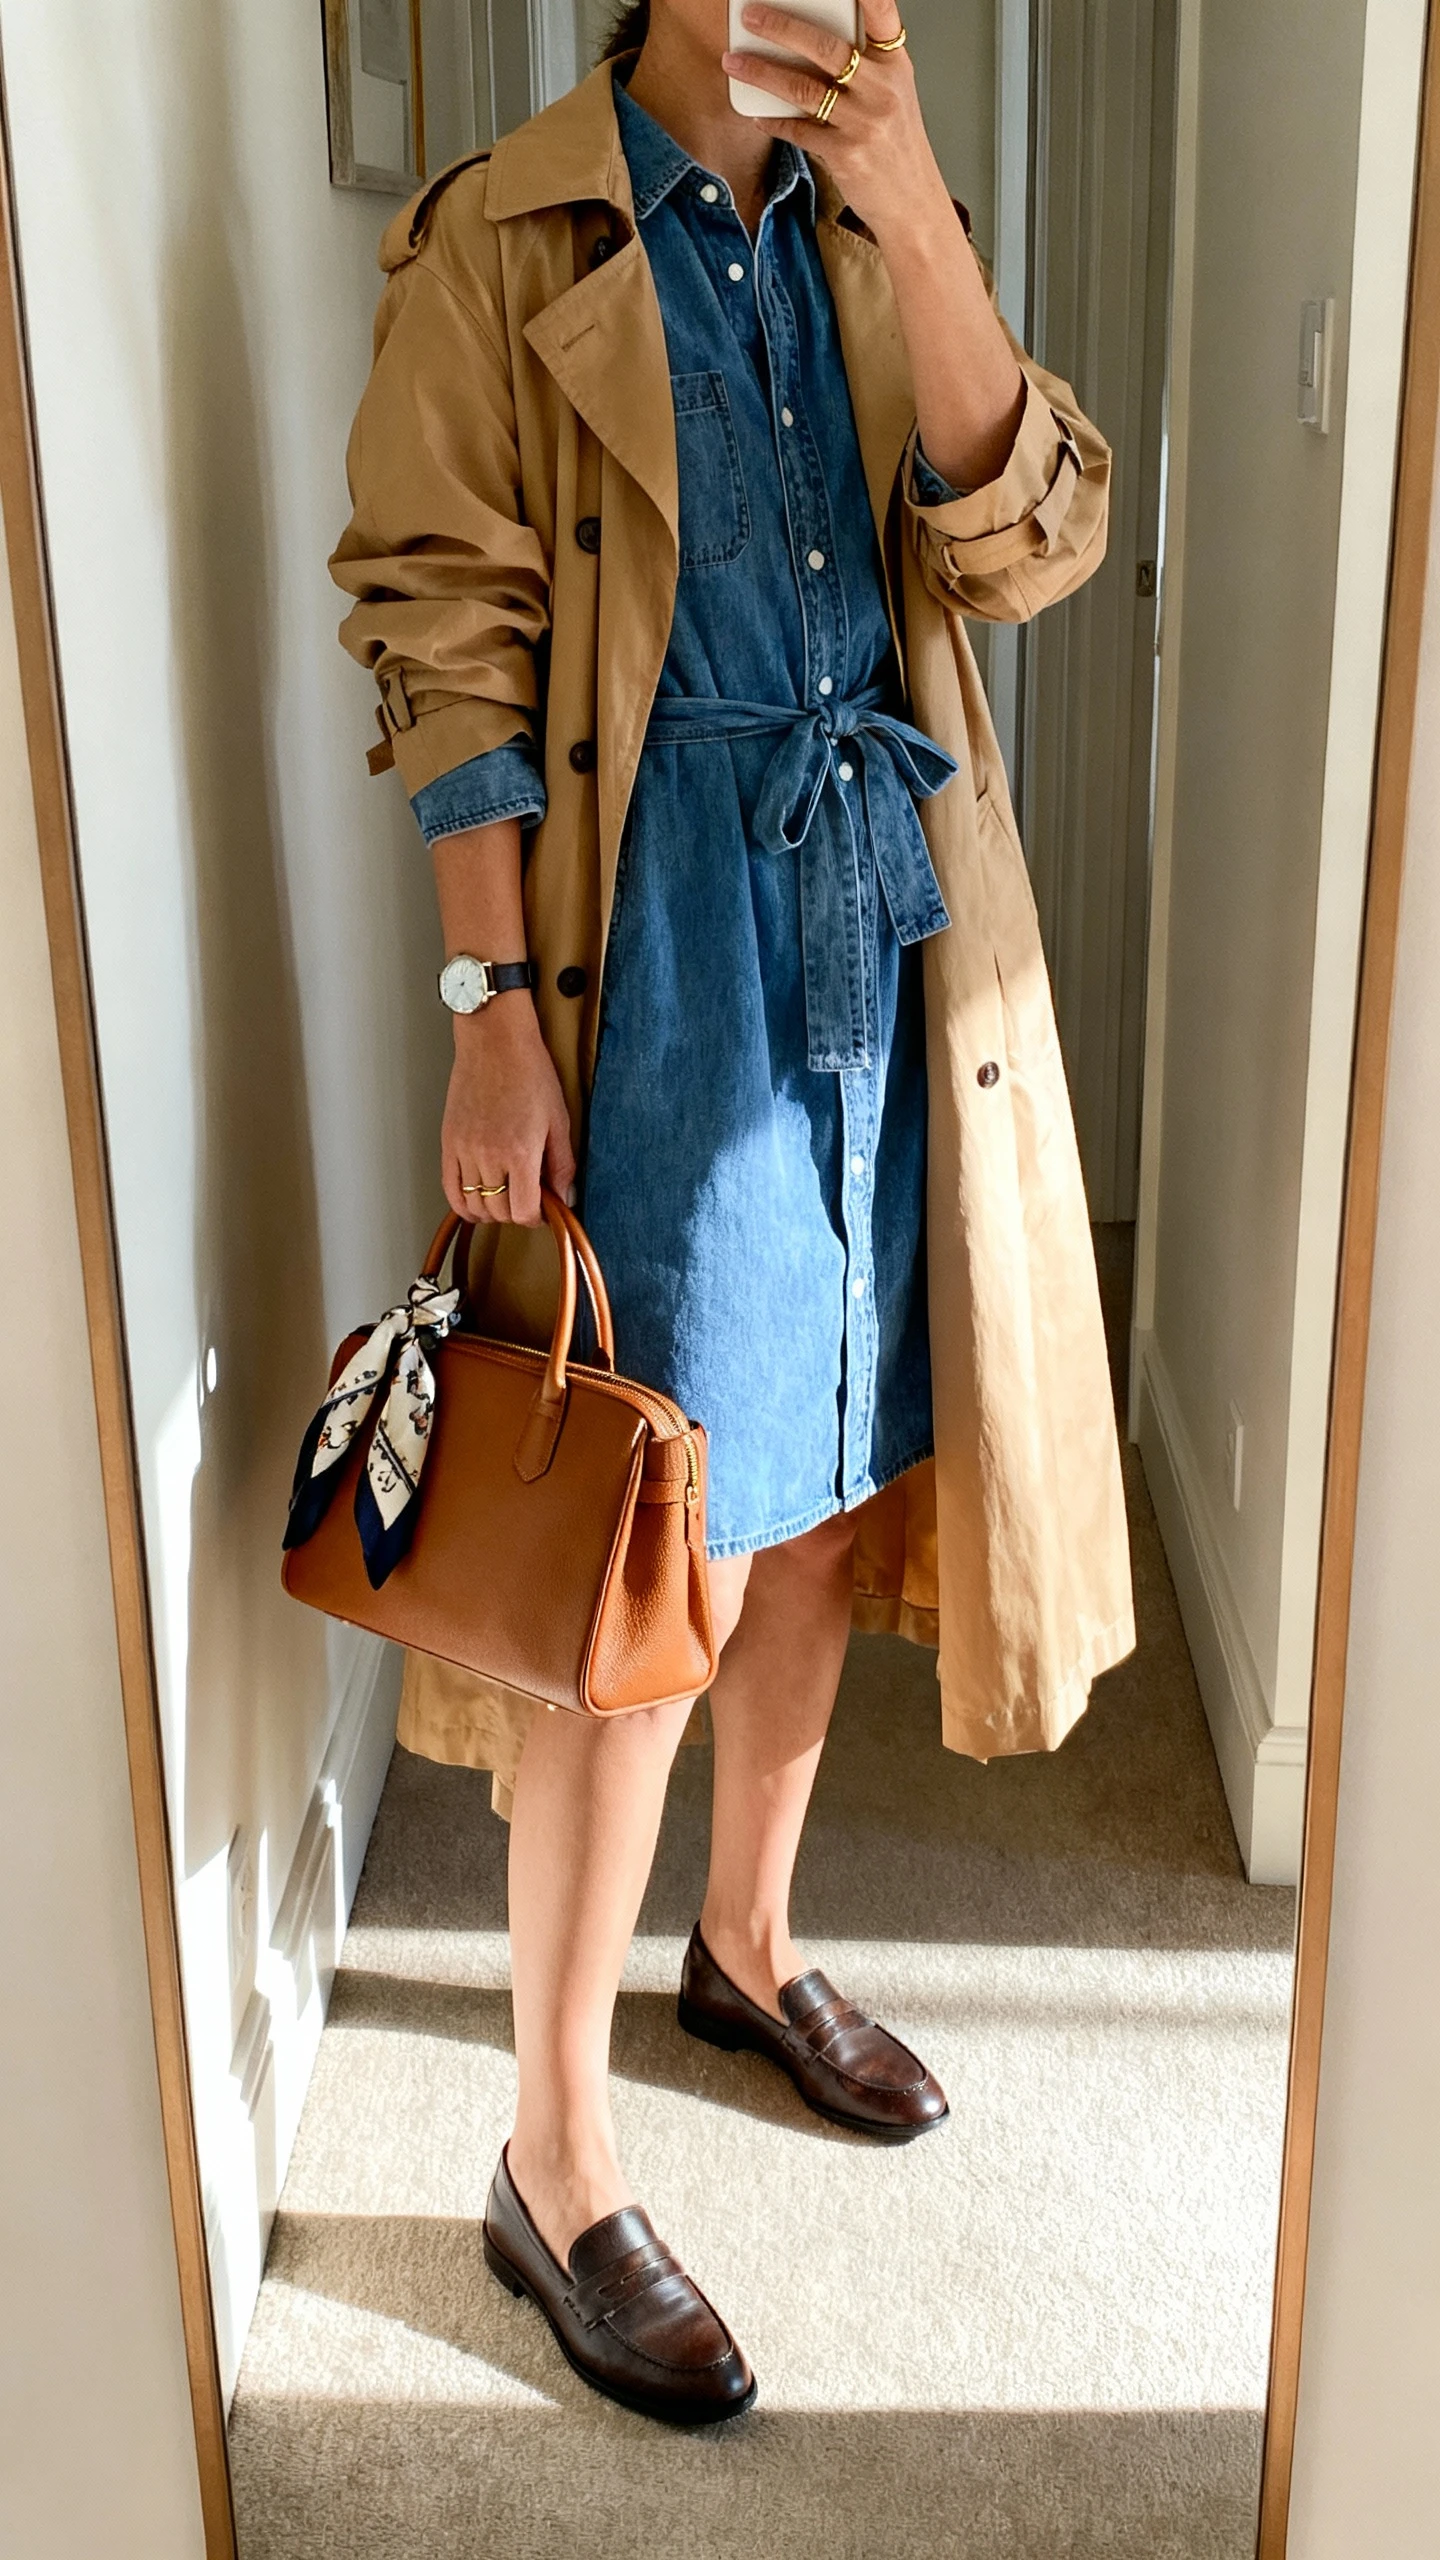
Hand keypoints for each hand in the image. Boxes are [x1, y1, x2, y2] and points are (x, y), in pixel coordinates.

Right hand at [441, 996, 575, 1228]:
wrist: (495, 1042)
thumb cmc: (530, 1073)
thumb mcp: (558, 1120)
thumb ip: (562, 1163)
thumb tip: (565, 1197)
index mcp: (520, 1152)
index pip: (524, 1210)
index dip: (536, 1217)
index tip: (543, 1210)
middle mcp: (489, 1156)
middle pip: (498, 1211)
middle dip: (515, 1213)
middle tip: (526, 1201)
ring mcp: (465, 1150)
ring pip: (473, 1204)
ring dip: (490, 1210)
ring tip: (504, 1198)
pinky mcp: (448, 1142)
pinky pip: (449, 1188)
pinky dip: (462, 1203)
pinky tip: (475, 1202)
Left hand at [722, 2, 949, 251]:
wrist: (912, 203)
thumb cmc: (897, 147)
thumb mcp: (893, 96)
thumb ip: (864, 68)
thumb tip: (809, 45)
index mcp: (895, 66)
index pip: (882, 14)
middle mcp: (882, 89)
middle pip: (825, 47)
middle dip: (781, 27)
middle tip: (751, 16)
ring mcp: (864, 122)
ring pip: (802, 88)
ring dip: (761, 73)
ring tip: (735, 62)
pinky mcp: (846, 154)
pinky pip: (798, 130)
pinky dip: (774, 121)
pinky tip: (756, 115)